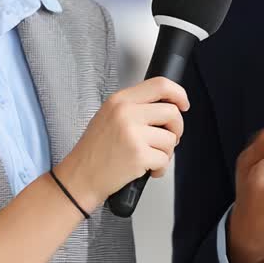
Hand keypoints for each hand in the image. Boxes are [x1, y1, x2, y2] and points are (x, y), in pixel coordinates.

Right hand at [54, 76, 187, 206]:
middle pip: (172, 112)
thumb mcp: (109, 116)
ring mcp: (133, 134)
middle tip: (167, 139)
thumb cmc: (94, 150)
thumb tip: (167, 107)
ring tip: (150, 158)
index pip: (160, 85)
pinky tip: (148, 170)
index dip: (179, 94)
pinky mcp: (138, 155)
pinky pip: (165, 159)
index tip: (183, 104)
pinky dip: (160, 168)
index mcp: (120, 100)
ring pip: (171, 139)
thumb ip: (135, 107)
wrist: (80, 177)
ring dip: (166, 152)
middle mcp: (126, 113)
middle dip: (176, 129)